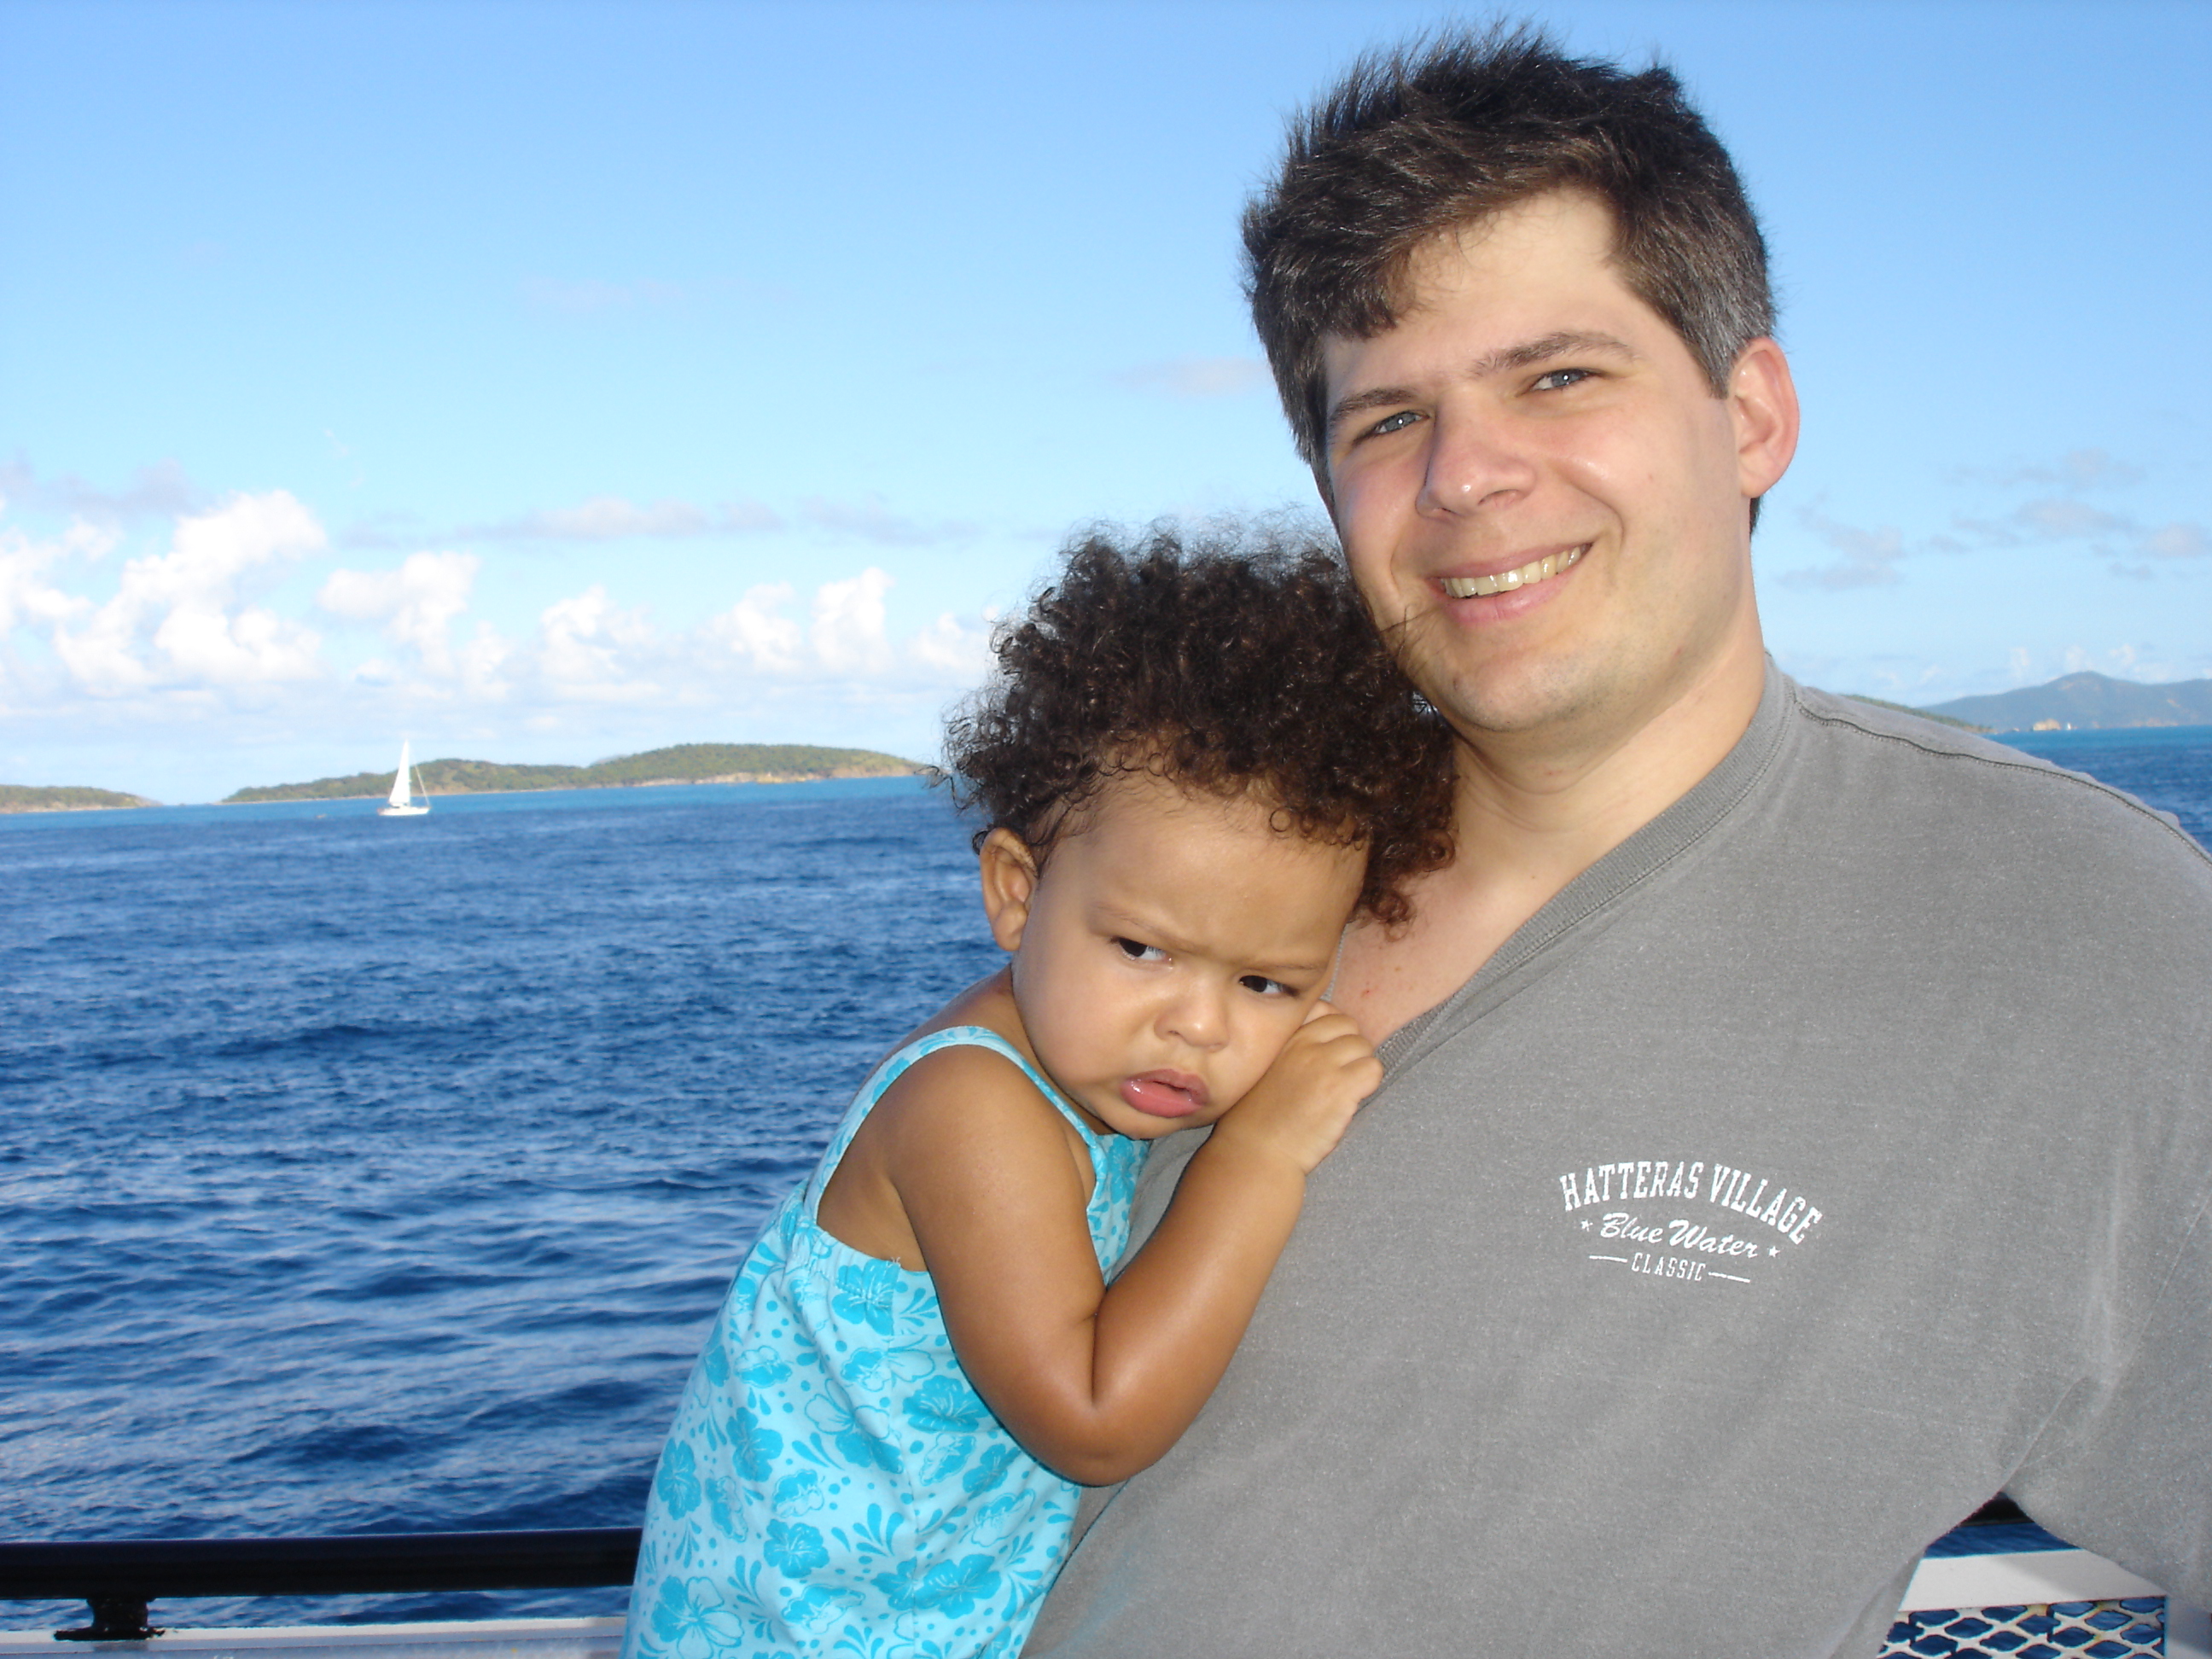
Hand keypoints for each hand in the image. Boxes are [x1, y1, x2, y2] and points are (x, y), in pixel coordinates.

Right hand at [1206, 1001, 1380, 1175]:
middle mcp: (1304, 1045)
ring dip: (1360, 1068)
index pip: (1324, 1008)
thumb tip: (1326, 1041)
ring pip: (1365, 1048)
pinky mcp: (1340, 1089)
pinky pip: (1373, 1071)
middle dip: (1349, 1049)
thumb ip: (1290, 1048)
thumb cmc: (1258, 1117)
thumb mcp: (1265, 1068)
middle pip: (1349, 1026)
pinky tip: (1350, 1102)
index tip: (1328, 1053)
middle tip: (1339, 1076)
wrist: (1255, 1152)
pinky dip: (1369, 1085)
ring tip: (1344, 1091)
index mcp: (1285, 1037)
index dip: (1333, 1031)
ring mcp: (1323, 1065)